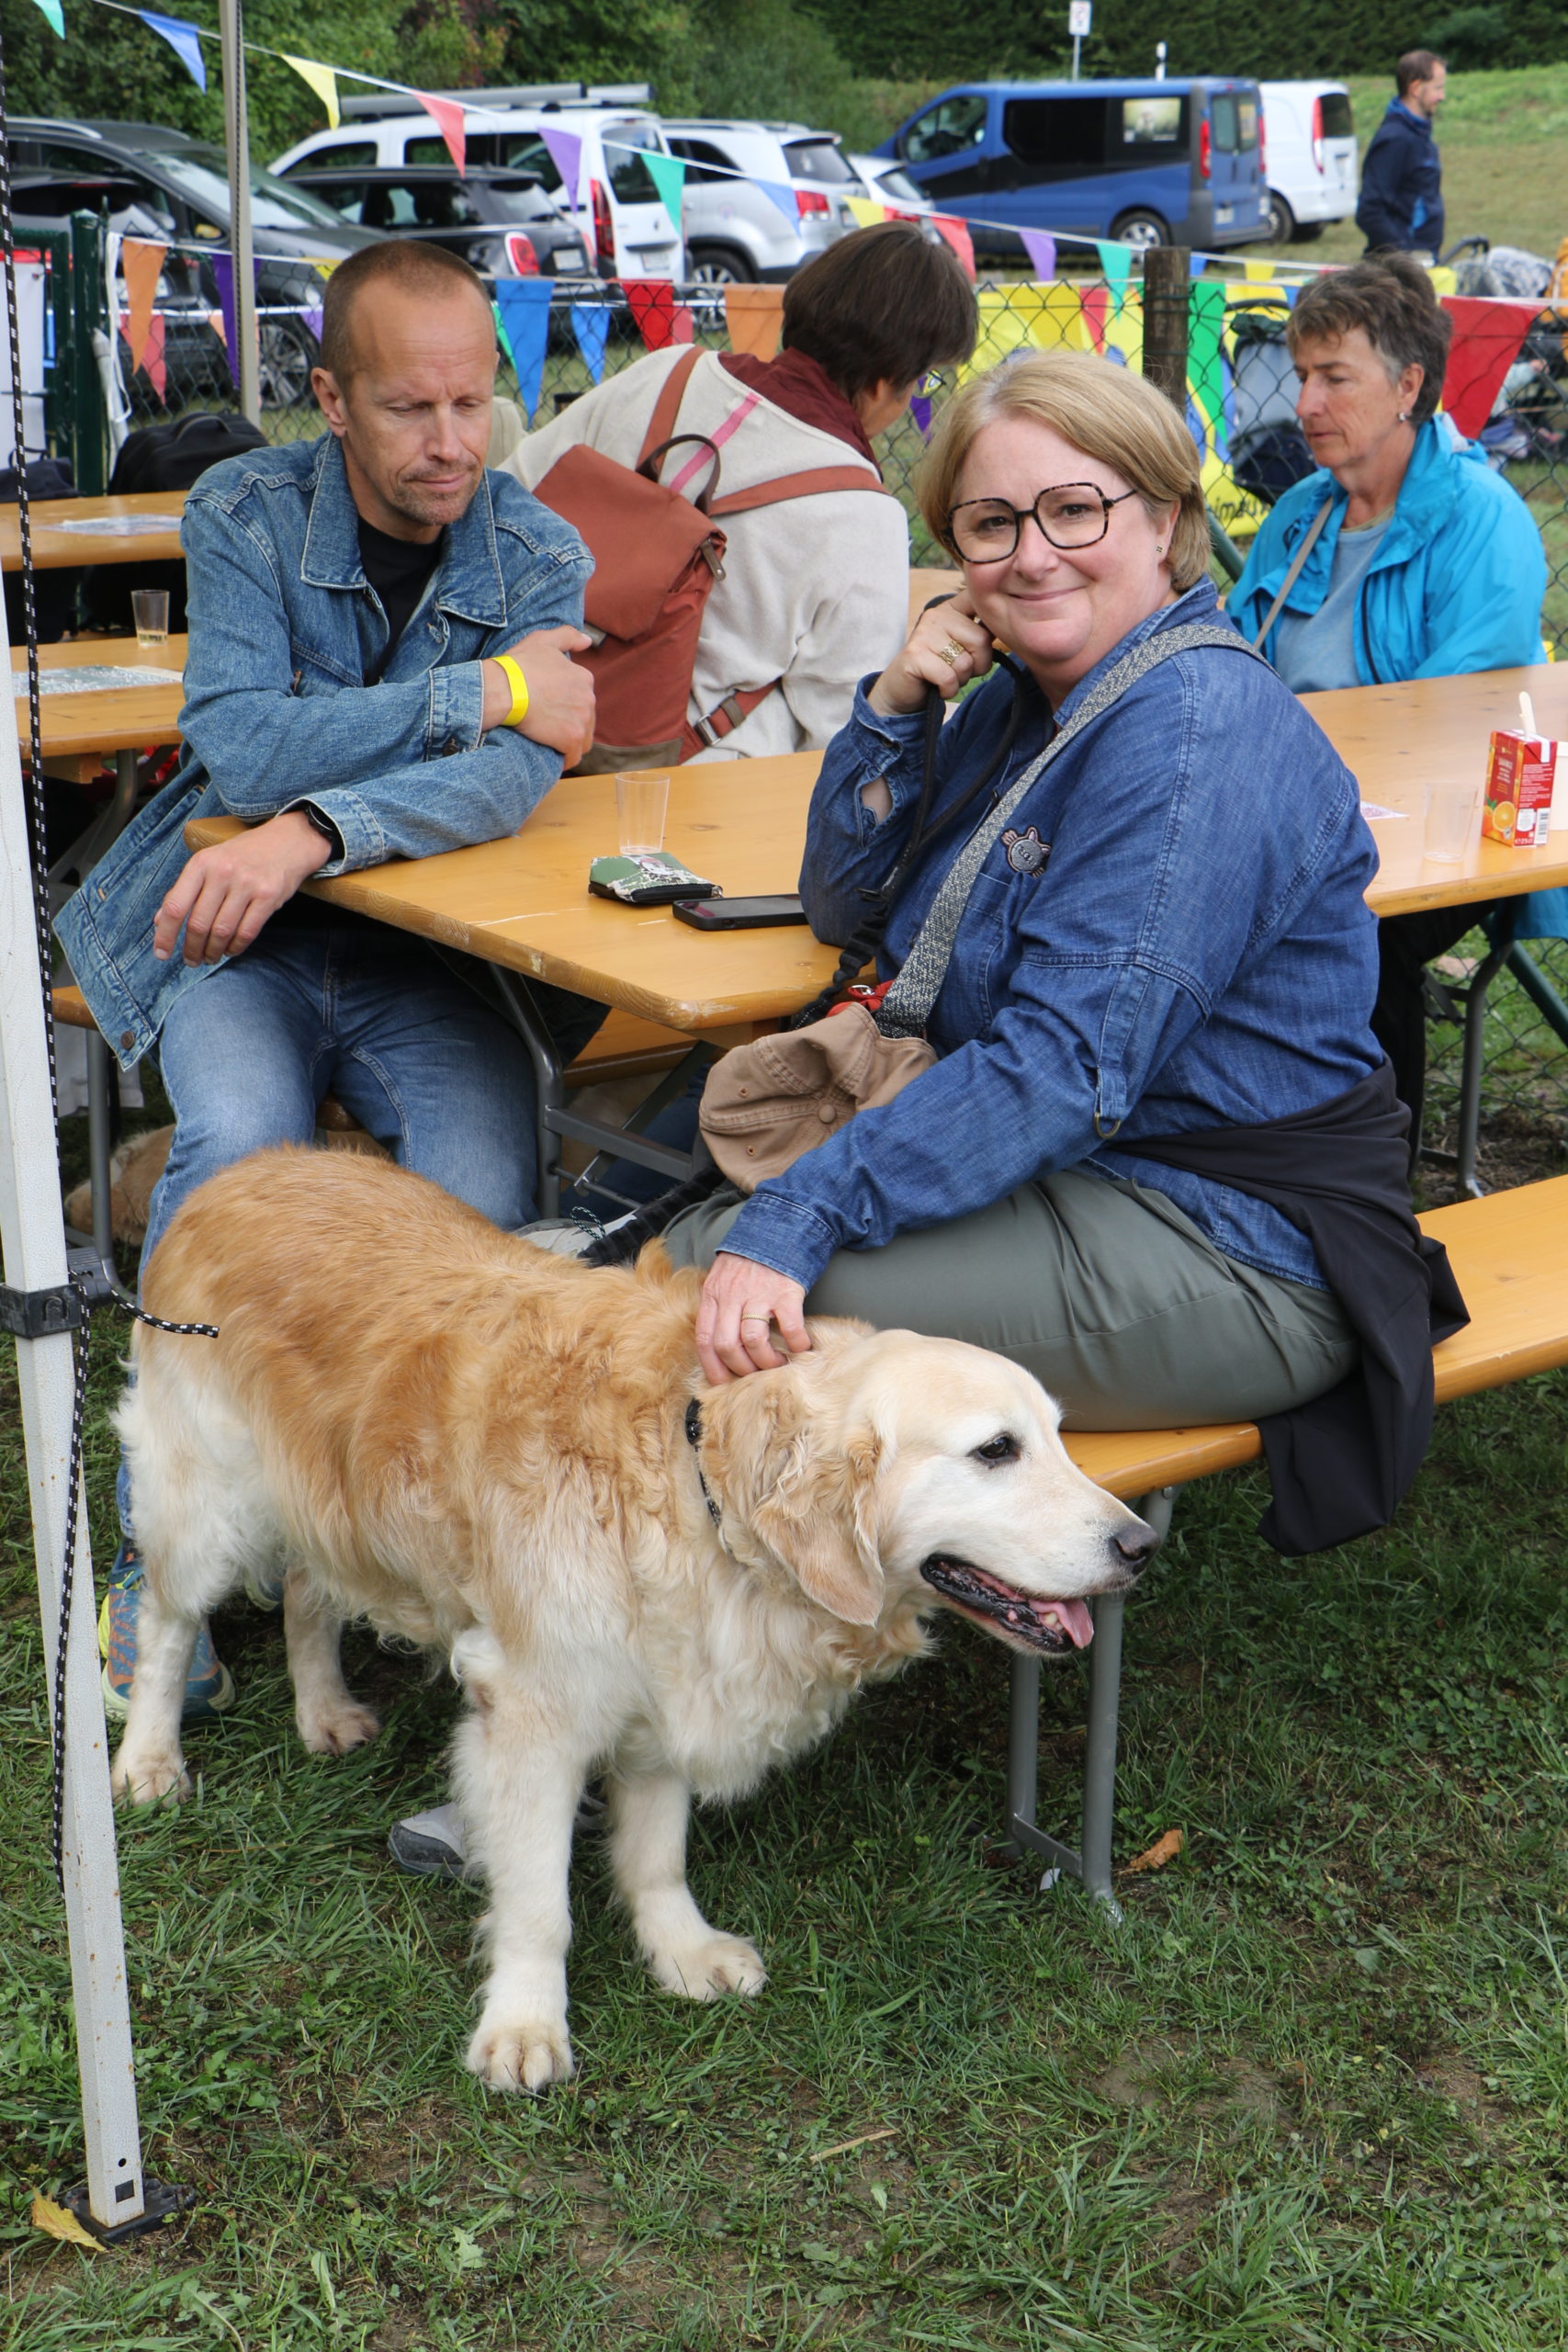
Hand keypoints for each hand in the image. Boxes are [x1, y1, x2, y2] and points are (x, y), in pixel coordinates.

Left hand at [153, 808, 329, 965]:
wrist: (287, 841)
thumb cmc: (243, 855)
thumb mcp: (209, 863)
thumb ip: (184, 890)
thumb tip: (160, 920)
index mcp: (201, 863)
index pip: (175, 905)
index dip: (165, 934)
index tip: (161, 953)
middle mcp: (222, 873)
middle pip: (198, 924)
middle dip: (191, 949)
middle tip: (190, 960)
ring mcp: (247, 885)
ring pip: (222, 931)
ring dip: (212, 951)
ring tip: (209, 957)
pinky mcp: (268, 897)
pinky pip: (246, 932)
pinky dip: (235, 947)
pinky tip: (229, 949)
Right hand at [482, 625, 595, 766]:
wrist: (503, 689)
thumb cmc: (518, 665)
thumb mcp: (543, 640)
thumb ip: (568, 636)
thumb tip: (588, 641)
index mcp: (584, 677)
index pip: (582, 699)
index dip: (566, 707)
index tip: (550, 711)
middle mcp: (589, 698)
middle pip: (585, 721)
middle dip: (569, 726)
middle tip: (546, 729)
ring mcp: (582, 719)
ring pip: (582, 740)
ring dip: (569, 744)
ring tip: (549, 745)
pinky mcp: (572, 738)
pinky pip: (573, 757)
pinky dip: (564, 760)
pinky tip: (551, 759)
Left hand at [695, 1252, 811, 1385]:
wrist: (779, 1227)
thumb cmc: (750, 1261)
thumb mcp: (723, 1278)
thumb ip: (719, 1306)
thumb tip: (721, 1346)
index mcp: (713, 1294)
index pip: (704, 1339)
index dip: (712, 1367)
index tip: (723, 1383)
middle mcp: (731, 1295)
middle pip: (726, 1345)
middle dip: (740, 1368)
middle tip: (754, 1374)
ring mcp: (759, 1293)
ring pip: (753, 1341)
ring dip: (765, 1361)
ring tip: (777, 1364)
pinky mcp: (786, 1292)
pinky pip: (790, 1329)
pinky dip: (796, 1344)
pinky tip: (801, 1347)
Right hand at [867, 586, 994, 717]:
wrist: (903, 690)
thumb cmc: (939, 668)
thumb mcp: (963, 646)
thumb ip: (982, 634)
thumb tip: (1009, 628)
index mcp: (951, 608)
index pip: (980, 602)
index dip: (992, 621)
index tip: (987, 639)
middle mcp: (936, 614)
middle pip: (981, 640)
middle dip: (977, 665)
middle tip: (958, 670)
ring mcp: (923, 633)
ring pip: (965, 662)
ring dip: (960, 680)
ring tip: (945, 677)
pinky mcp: (914, 655)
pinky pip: (949, 677)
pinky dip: (948, 690)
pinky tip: (938, 687)